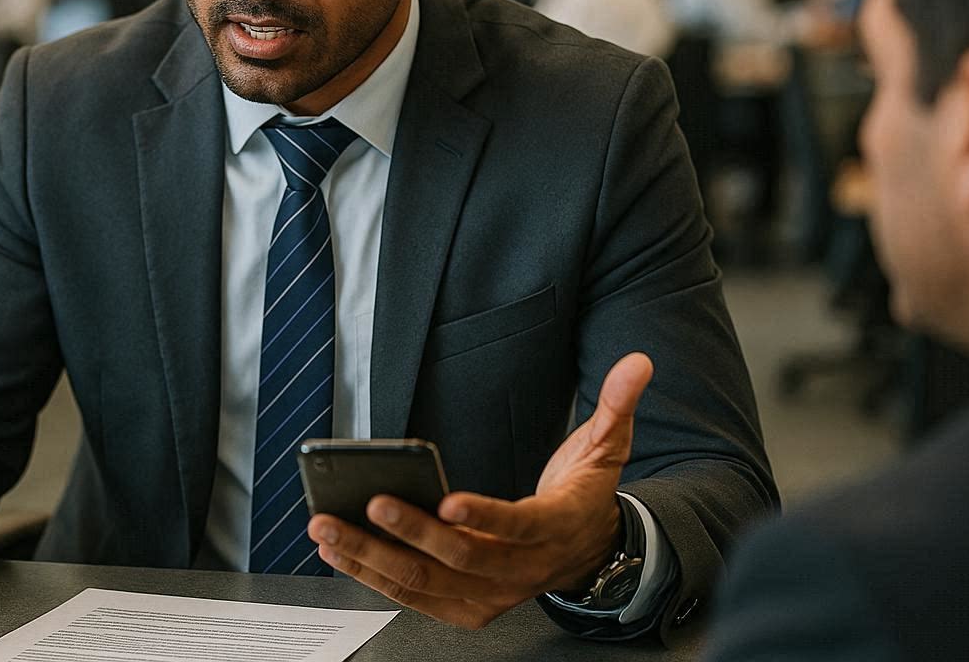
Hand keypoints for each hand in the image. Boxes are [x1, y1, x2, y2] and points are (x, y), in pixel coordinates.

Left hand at [309, 353, 653, 628]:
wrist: (591, 553)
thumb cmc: (585, 495)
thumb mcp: (607, 447)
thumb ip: (617, 404)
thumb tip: (638, 362)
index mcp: (553, 528)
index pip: (517, 526)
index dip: (484, 518)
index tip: (447, 502)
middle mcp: (520, 570)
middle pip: (459, 560)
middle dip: (407, 534)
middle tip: (368, 503)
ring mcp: (491, 594)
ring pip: (426, 583)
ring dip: (373, 558)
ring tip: (330, 528)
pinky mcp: (467, 606)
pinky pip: (413, 596)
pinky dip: (372, 576)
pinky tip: (339, 550)